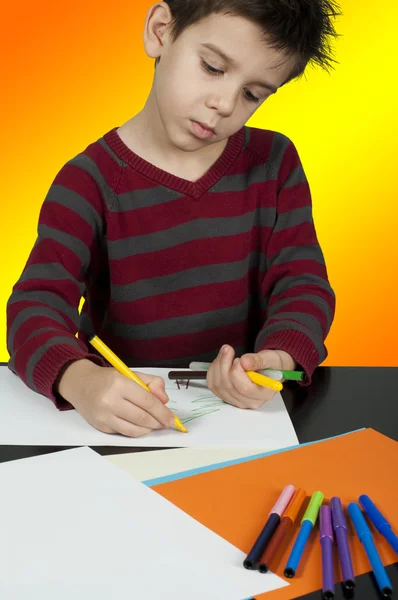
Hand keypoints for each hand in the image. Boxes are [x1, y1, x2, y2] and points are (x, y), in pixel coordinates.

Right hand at [58, 359, 174, 436]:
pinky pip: (124, 433)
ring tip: (155, 424)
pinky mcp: (100, 426)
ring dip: (149, 429)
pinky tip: (141, 425)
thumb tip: (164, 401)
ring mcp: (104, 416)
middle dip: (158, 422)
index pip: (147, 401)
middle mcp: (110, 401)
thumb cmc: (108, 379)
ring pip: (134, 430)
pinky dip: (136, 431)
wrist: (80, 384)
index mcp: (119, 384)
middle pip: (142, 418)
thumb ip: (152, 383)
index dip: (162, 412)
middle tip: (166, 422)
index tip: (171, 418)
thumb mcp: (131, 373)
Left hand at [207, 345, 295, 409]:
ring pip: (218, 386)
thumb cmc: (272, 364)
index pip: (244, 388)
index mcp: (264, 394)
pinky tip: (220, 360)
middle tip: (229, 349)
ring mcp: (237, 400)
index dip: (237, 371)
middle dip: (224, 364)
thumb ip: (259, 360)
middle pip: (228, 387)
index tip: (239, 359)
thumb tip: (244, 361)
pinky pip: (213, 385)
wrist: (269, 368)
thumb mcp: (271, 358)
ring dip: (217, 365)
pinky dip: (213, 370)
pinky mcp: (227, 396)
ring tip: (226, 351)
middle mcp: (250, 402)